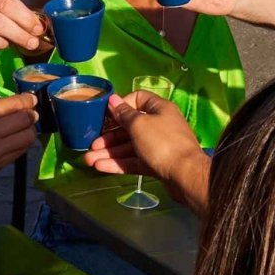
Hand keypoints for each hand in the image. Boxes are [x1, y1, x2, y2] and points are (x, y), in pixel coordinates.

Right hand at [0, 93, 37, 190]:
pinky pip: (19, 152)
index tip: (31, 99)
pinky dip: (21, 145)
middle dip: (31, 115)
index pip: (15, 105)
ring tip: (23, 128)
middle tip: (30, 113)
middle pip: (26, 120)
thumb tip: (13, 105)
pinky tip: (14, 141)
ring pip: (27, 138)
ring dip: (29, 131)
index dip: (28, 100)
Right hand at [83, 91, 204, 180]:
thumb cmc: (162, 143)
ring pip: (129, 146)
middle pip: (130, 127)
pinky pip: (134, 160)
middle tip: (91, 145)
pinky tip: (100, 167)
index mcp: (159, 109)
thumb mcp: (140, 125)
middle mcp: (159, 125)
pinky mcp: (156, 164)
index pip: (138, 99)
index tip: (106, 115)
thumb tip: (113, 99)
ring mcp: (158, 146)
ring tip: (89, 160)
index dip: (121, 105)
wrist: (185, 175)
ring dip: (109, 152)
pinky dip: (118, 163)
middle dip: (109, 136)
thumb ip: (124, 114)